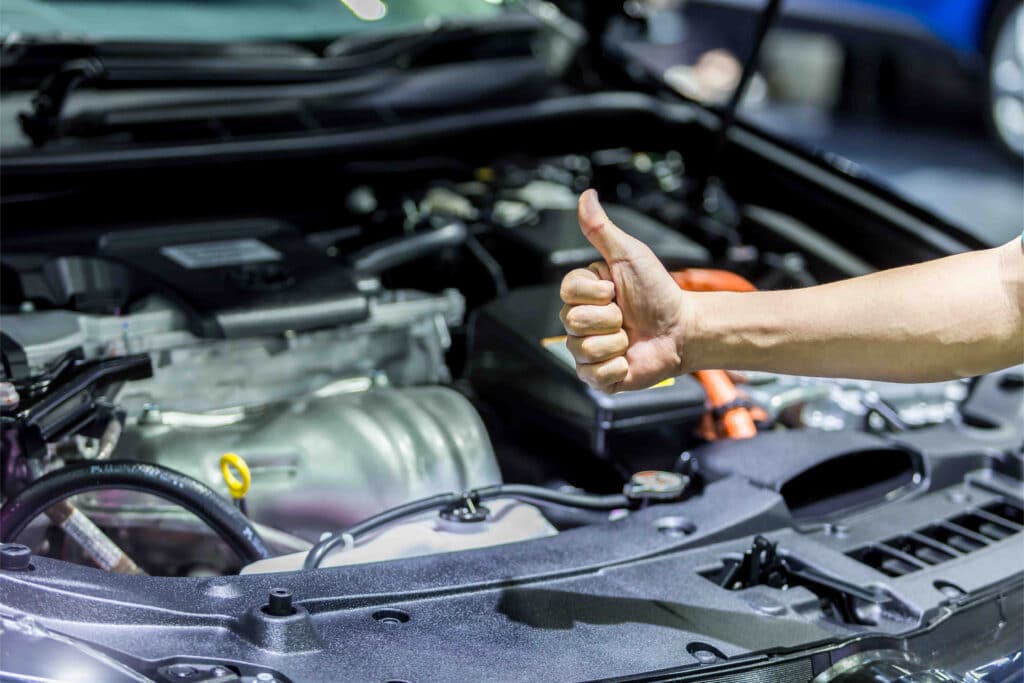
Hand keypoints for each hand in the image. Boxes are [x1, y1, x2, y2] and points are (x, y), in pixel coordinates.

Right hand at [559, 190, 691, 392]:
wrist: (683, 329)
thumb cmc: (659, 291)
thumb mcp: (630, 255)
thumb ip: (602, 229)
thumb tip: (586, 195)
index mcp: (584, 294)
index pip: (568, 292)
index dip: (596, 293)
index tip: (616, 290)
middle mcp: (581, 322)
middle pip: (573, 321)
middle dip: (609, 318)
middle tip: (627, 316)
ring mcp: (588, 350)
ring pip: (582, 348)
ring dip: (616, 342)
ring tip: (631, 337)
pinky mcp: (599, 376)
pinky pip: (593, 374)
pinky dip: (616, 367)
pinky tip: (629, 358)